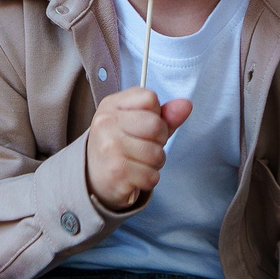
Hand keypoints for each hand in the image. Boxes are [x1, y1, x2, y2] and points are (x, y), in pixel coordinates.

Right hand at [83, 88, 192, 211]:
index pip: (150, 99)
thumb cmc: (119, 146)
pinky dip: (148, 180)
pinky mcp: (117, 172)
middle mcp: (106, 123)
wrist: (93, 178)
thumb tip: (186, 105)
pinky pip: (152, 176)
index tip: (142, 126)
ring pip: (157, 154)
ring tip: (137, 162)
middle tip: (142, 147)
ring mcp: (110, 148)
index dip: (155, 115)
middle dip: (159, 141)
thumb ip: (164, 115)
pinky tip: (134, 176)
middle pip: (156, 126)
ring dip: (155, 163)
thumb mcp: (137, 123)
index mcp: (111, 105)